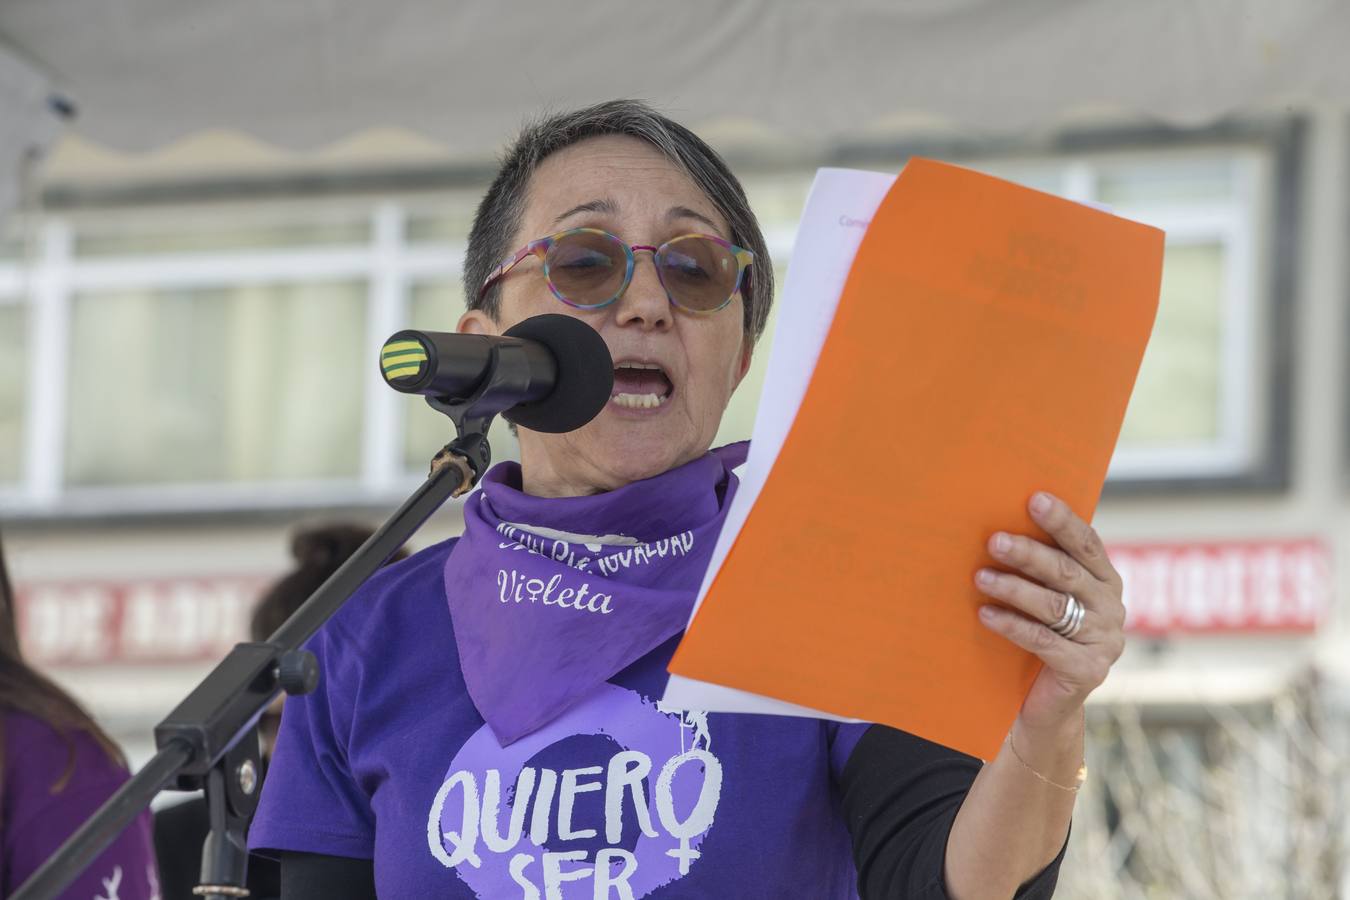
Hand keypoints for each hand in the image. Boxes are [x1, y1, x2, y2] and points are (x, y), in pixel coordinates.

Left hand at [974, 491, 1125, 731]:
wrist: (1045, 705)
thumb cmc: (1038, 639)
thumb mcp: (1043, 599)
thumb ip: (1039, 569)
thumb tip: (998, 523)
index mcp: (1105, 581)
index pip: (1086, 544)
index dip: (1062, 521)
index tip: (1034, 499)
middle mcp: (1112, 608)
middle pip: (1068, 572)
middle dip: (1029, 554)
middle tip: (994, 541)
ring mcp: (1105, 641)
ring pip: (1054, 606)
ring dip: (1014, 588)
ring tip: (980, 578)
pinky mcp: (1089, 670)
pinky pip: (1044, 641)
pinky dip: (1012, 625)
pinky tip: (985, 614)